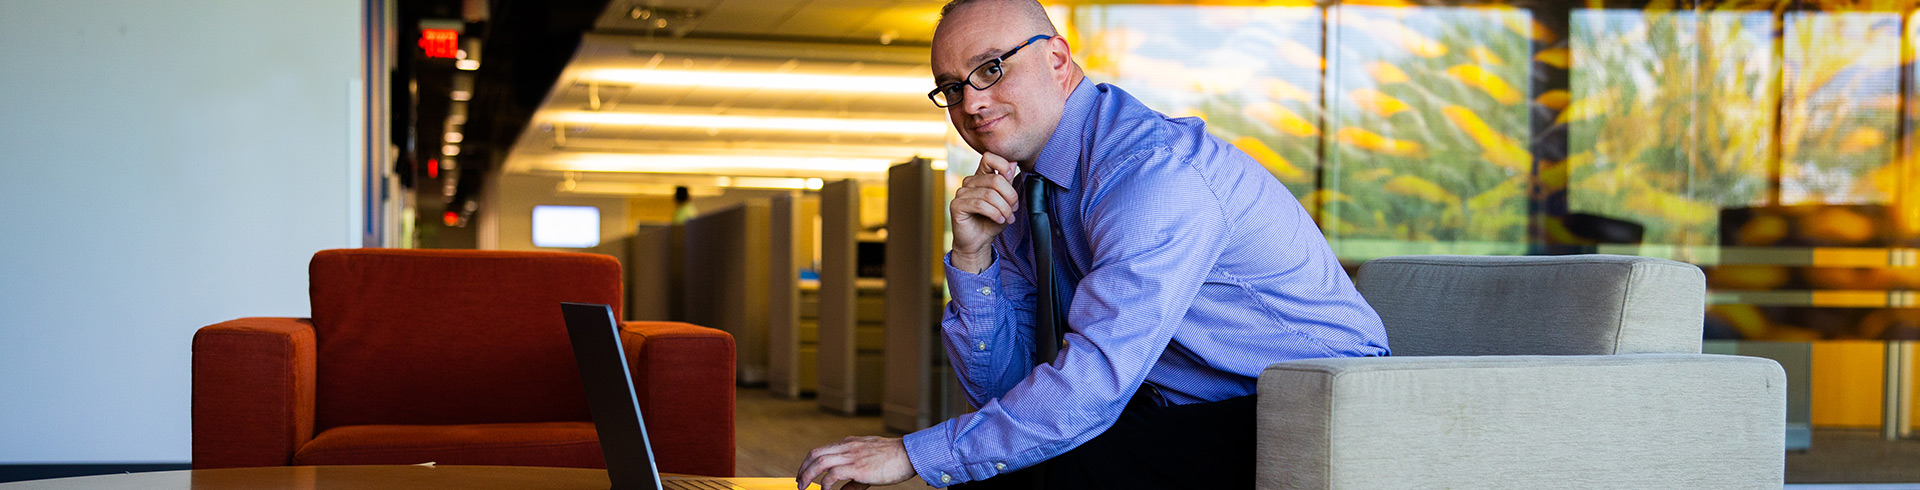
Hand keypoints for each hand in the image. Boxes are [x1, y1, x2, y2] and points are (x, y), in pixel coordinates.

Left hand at [795, 436, 916, 489]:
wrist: (909, 455)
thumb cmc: (893, 459)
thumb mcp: (869, 463)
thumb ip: (853, 477)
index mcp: (850, 443)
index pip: (822, 450)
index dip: (809, 462)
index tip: (804, 474)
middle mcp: (848, 446)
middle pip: (815, 454)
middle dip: (803, 468)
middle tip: (798, 482)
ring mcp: (852, 455)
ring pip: (820, 462)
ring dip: (807, 475)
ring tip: (803, 486)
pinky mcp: (857, 467)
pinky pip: (833, 474)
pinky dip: (825, 484)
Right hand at [951, 152, 1019, 272]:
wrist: (979, 242)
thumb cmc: (991, 221)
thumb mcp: (1005, 201)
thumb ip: (1007, 182)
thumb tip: (1013, 162)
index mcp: (980, 176)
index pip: (989, 157)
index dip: (1003, 166)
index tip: (1011, 183)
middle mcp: (969, 182)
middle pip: (996, 180)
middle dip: (1010, 197)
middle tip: (1013, 210)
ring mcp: (961, 192)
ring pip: (990, 194)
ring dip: (1003, 209)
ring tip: (1007, 218)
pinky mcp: (957, 205)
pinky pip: (980, 205)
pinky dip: (994, 214)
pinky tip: (999, 220)